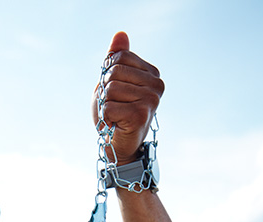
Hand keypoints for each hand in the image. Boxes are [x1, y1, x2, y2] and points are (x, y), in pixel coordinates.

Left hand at [92, 32, 163, 163]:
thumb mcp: (114, 82)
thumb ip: (117, 59)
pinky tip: (116, 124)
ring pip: (111, 89)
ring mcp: (151, 100)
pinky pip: (109, 106)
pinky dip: (106, 117)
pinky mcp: (141, 115)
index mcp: (153, 74)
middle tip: (115, 107)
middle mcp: (156, 86)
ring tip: (116, 116)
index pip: (120, 57)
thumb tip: (121, 34)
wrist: (118, 146)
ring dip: (106, 105)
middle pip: (114, 72)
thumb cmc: (115, 114)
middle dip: (106, 91)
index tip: (115, 92)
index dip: (109, 74)